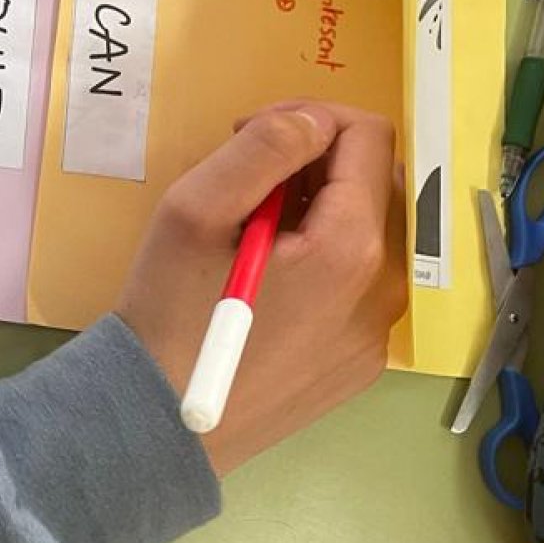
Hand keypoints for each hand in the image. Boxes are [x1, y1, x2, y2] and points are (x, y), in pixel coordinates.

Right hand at [117, 102, 404, 476]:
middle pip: (375, 184)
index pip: (369, 137)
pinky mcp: (358, 365)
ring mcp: (376, 335)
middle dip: (316, 160)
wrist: (159, 425)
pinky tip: (265, 282)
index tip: (250, 135)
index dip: (309, 117)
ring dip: (319, 210)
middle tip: (245, 178)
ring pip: (369, 235)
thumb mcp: (195, 209)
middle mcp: (384, 291)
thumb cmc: (170, 312)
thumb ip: (264, 148)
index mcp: (353, 248)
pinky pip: (358, 287)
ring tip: (250, 231)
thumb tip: (311, 121)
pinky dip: (321, 261)